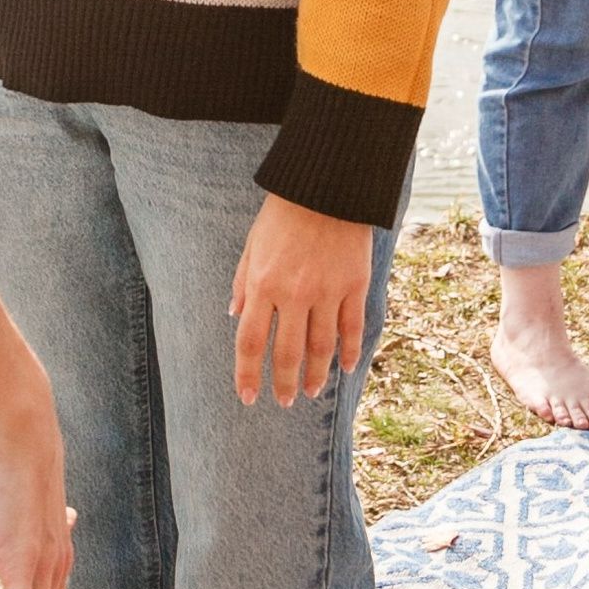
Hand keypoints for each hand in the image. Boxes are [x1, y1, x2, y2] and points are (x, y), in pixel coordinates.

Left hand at [230, 194, 373, 404]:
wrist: (326, 186)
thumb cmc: (283, 214)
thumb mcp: (252, 244)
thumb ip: (242, 282)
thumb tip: (234, 315)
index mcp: (263, 284)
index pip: (250, 342)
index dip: (248, 375)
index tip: (248, 397)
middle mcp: (294, 293)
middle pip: (286, 353)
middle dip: (283, 383)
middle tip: (284, 401)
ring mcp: (327, 291)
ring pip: (321, 348)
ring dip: (316, 375)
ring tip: (311, 391)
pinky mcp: (354, 286)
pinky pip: (352, 329)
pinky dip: (349, 353)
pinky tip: (345, 369)